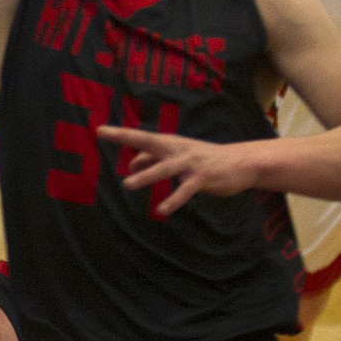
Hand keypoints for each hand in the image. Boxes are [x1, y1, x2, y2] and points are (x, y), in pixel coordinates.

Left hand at [97, 125, 262, 214]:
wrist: (241, 162)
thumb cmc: (204, 159)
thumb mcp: (178, 155)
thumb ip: (154, 158)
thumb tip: (131, 163)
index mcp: (169, 143)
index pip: (141, 138)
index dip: (120, 134)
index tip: (99, 130)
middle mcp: (177, 149)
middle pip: (148, 141)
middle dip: (126, 137)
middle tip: (103, 134)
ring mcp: (190, 163)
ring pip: (164, 168)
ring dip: (145, 175)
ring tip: (127, 184)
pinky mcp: (202, 178)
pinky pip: (185, 190)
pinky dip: (173, 200)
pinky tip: (161, 210)